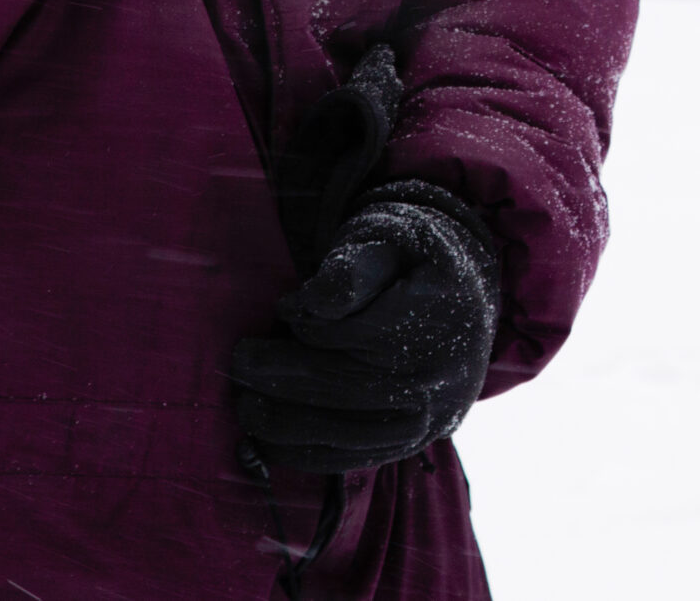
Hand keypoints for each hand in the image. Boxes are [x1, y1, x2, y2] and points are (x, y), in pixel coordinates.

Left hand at [229, 184, 500, 473]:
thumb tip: (316, 304)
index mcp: (438, 311)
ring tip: (246, 404)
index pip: (356, 330)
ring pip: (342, 430)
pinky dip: (302, 453)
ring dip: (283, 421)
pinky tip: (266, 439)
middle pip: (343, 384)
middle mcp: (440, 373)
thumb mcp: (389, 239)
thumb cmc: (409, 261)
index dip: (309, 322)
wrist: (460, 301)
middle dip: (280, 376)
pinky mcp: (411, 443)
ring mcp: (429, 417)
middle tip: (239, 362)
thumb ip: (356, 266)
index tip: (284, 307)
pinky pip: (350, 459)